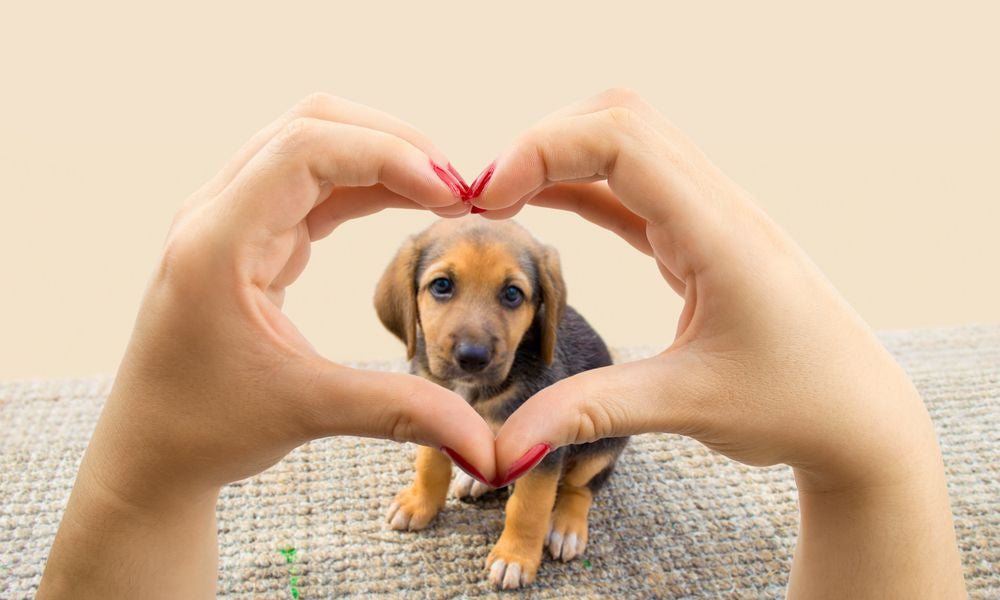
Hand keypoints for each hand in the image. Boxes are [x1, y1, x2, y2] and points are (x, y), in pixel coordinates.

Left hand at [38, 94, 495, 597]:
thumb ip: (401, 411)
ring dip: (380, 159)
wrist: (151, 452)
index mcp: (217, 241)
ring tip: (443, 195)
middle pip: (310, 126)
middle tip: (457, 187)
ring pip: (312, 146)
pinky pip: (312, 185)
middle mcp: (217, 215)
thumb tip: (486, 446)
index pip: (306, 150)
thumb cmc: (206, 429)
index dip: (387, 157)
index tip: (450, 195)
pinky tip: (407, 204)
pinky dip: (364, 185)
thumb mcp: (307, 412)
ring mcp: (230, 220)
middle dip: (391, 144)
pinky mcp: (248, 237)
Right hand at [474, 89, 964, 596]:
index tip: (490, 196)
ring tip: (502, 197)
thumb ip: (590, 412)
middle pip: (620, 120)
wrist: (858, 415)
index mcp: (719, 232)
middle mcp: (717, 208)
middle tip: (486, 195)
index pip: (624, 140)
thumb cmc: (795, 406)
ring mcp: (711, 218)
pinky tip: (543, 202)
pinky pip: (634, 190)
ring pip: (628, 146)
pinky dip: (582, 187)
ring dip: (561, 158)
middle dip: (543, 141)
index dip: (544, 148)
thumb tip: (501, 447)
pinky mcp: (701, 240)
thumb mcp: (687, 406)